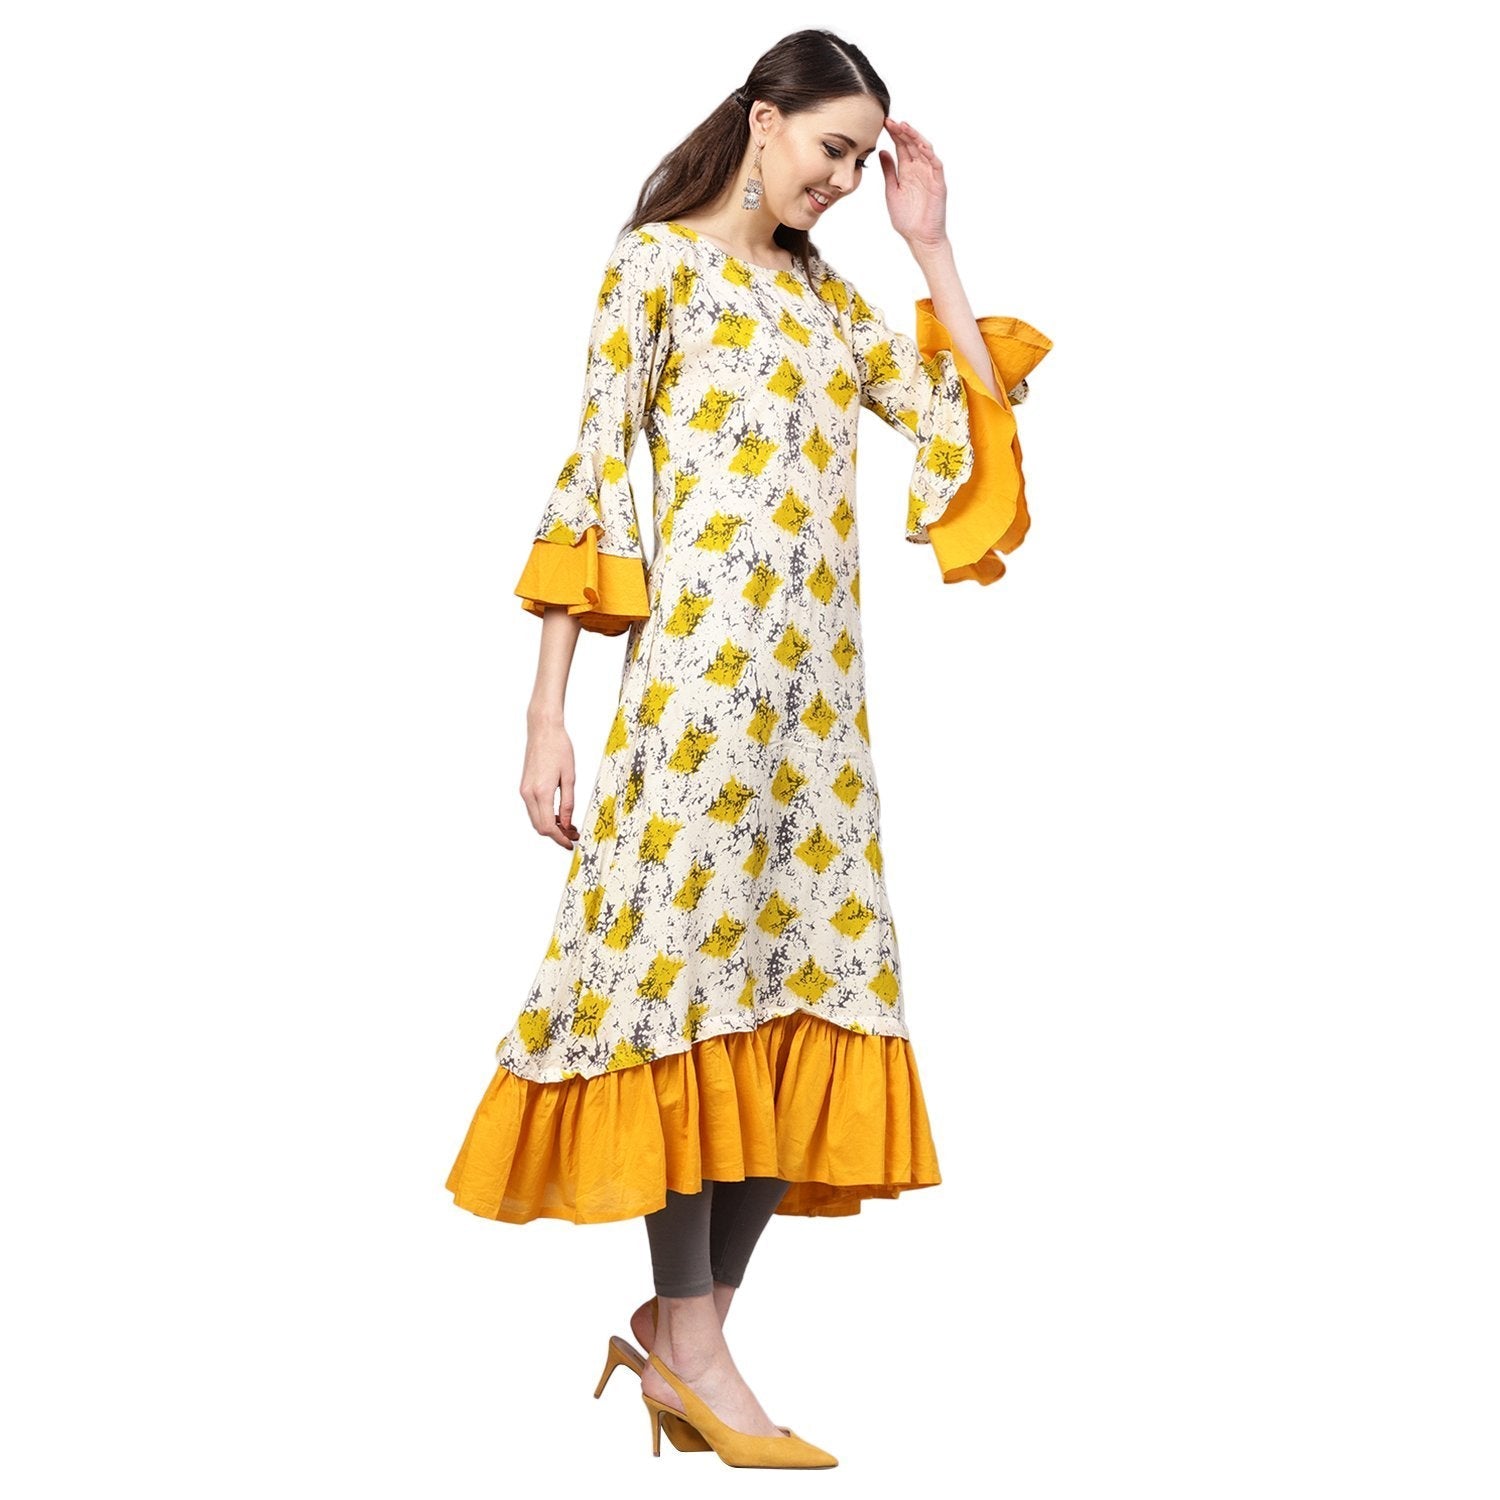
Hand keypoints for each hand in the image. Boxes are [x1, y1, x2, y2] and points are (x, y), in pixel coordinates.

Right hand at [521, 720, 580, 849]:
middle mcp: (528, 793)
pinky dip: (545, 816)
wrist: (543, 730)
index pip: (548, 827)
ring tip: (569, 826)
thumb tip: (568, 823)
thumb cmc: (559, 748)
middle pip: (539, 827)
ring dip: (551, 826)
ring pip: (535, 819)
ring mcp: (524, 790)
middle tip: (574, 835)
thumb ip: (568, 803)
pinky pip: (533, 809)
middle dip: (556, 835)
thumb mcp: (569, 777)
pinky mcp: (524, 786)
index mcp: (541, 792)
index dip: (560, 839)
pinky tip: (559, 815)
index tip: (571, 843)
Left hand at [879, 117, 947, 250]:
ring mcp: (930, 175)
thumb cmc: (907, 218)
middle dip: (902, 132)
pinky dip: (930, 154)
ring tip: (904, 127)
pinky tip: (921, 145)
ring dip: (915, 138)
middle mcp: (919, 169)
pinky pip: (936, 165)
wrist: (919, 238)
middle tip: (891, 121)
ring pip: (925, 150)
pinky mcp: (938, 184)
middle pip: (912, 145)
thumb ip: (889, 171)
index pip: (902, 147)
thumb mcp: (892, 191)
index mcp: (907, 171)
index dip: (894, 134)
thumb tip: (882, 152)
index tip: (884, 123)